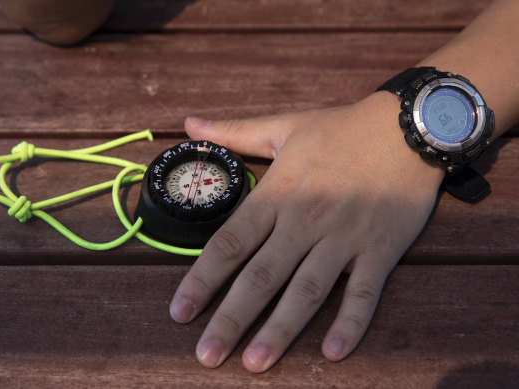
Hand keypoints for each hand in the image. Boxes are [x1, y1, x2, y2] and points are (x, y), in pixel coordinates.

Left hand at [169, 92, 444, 372]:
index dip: (201, 279)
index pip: (230, 244)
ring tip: (255, 364)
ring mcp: (343, 239)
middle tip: (206, 356)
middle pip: (260, 277)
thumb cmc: (341, 128)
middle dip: (231, 319)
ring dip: (280, 330)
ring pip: (306, 291)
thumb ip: (234, 131)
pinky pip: (364, 292)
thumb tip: (190, 125)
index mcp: (277, 195)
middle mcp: (304, 222)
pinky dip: (350, 322)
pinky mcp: (379, 250)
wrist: (407, 127)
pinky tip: (332, 352)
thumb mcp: (283, 126)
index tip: (180, 312)